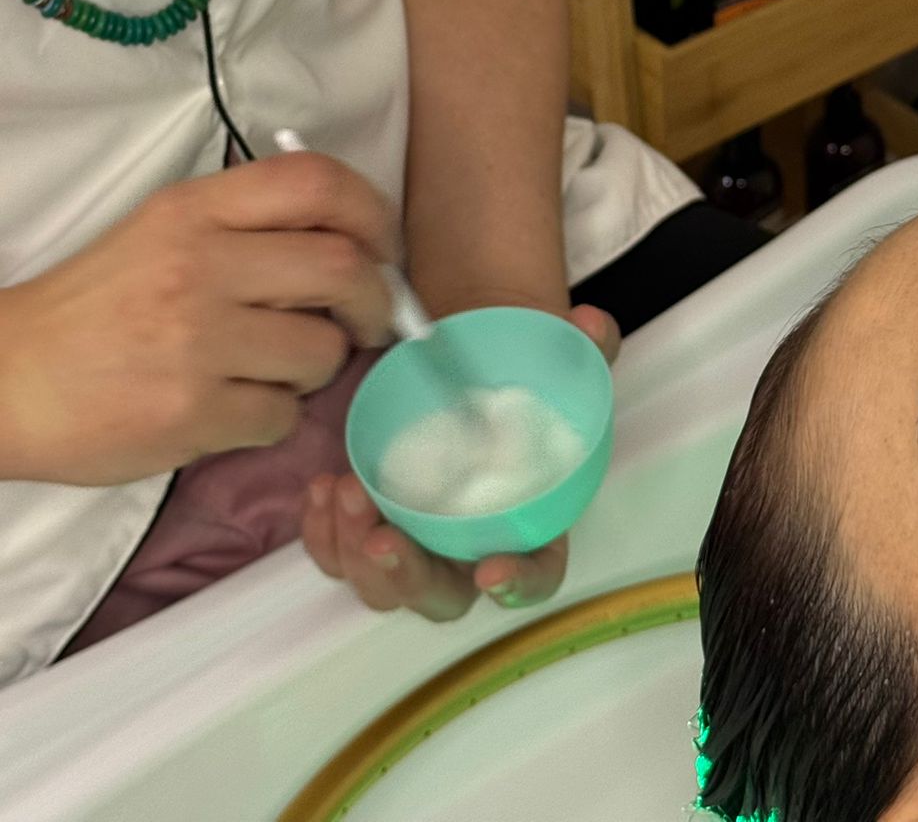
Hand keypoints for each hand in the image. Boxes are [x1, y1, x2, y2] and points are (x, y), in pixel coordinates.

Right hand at [0, 153, 397, 486]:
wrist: (9, 378)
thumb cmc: (96, 304)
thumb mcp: (162, 230)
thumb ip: (245, 223)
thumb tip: (351, 241)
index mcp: (194, 210)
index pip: (314, 182)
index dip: (371, 211)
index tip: (384, 245)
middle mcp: (200, 266)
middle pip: (342, 267)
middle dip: (374, 300)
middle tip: (367, 320)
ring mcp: (197, 343)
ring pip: (322, 352)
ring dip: (320, 366)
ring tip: (280, 368)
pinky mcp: (191, 415)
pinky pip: (282, 417)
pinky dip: (276, 418)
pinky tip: (238, 407)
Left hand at [300, 304, 620, 619]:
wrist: (468, 361)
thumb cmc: (519, 376)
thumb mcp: (560, 356)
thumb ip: (586, 346)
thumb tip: (588, 325)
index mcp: (530, 524)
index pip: (537, 575)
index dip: (519, 584)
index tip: (490, 570)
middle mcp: (470, 548)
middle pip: (442, 597)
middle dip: (408, 578)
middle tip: (382, 539)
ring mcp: (415, 541)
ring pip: (382, 584)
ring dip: (355, 552)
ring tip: (344, 490)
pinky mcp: (371, 521)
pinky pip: (339, 552)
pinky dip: (324, 534)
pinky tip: (323, 488)